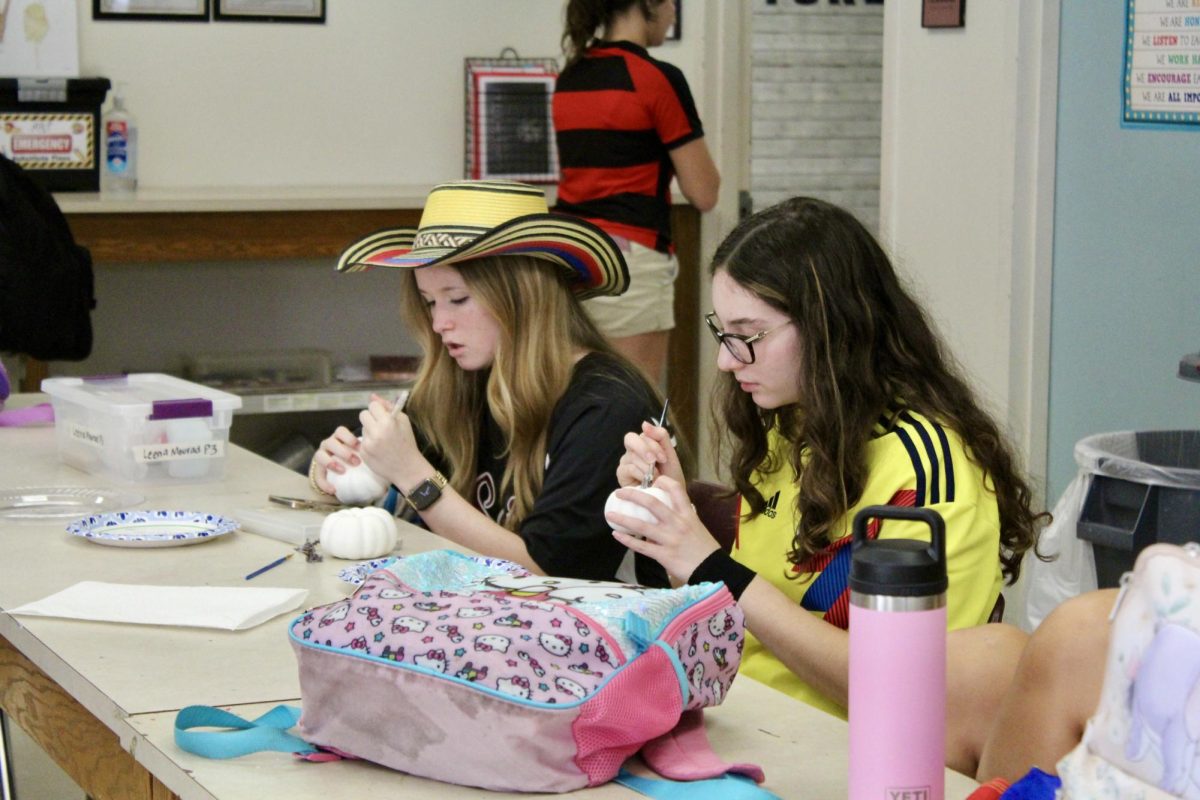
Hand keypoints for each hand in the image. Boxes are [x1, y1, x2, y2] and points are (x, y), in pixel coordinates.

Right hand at [311, 425, 361, 493]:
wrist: (343, 474)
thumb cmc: (356, 459)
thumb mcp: (361, 453)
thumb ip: (367, 449)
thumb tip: (381, 452)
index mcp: (339, 438)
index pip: (340, 431)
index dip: (349, 437)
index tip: (359, 447)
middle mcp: (328, 444)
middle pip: (331, 442)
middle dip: (343, 451)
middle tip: (356, 462)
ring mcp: (321, 456)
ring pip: (320, 455)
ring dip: (331, 463)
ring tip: (343, 471)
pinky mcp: (317, 470)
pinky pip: (317, 476)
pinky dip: (324, 483)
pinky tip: (333, 490)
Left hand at [358, 394, 430, 490]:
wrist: (407, 468)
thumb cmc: (407, 442)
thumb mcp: (404, 421)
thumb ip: (388, 406)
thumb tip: (372, 396)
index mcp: (388, 422)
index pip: (373, 405)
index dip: (379, 409)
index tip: (384, 415)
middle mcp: (376, 432)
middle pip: (363, 414)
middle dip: (371, 418)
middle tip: (380, 426)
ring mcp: (368, 444)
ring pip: (362, 427)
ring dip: (370, 430)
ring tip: (382, 439)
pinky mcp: (363, 453)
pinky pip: (362, 440)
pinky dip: (368, 442)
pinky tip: (378, 449)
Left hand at [606, 476, 721, 582]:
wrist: (713, 570)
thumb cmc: (706, 549)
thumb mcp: (698, 527)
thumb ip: (683, 519)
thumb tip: (668, 513)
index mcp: (688, 514)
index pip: (676, 489)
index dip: (662, 481)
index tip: (652, 480)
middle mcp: (678, 523)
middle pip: (652, 503)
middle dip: (633, 495)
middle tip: (620, 492)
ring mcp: (670, 539)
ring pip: (642, 525)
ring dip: (623, 519)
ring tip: (610, 514)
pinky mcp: (664, 555)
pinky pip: (642, 546)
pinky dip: (628, 540)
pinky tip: (617, 535)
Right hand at [616, 420, 684, 488]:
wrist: (669, 496)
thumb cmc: (670, 475)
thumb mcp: (670, 454)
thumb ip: (660, 436)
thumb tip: (644, 423)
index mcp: (644, 442)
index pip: (643, 434)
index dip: (653, 445)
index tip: (664, 458)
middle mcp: (632, 450)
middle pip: (630, 438)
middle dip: (644, 449)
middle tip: (654, 462)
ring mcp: (625, 461)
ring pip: (632, 455)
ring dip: (647, 468)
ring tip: (655, 477)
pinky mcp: (621, 474)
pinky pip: (628, 468)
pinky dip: (641, 475)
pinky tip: (647, 482)